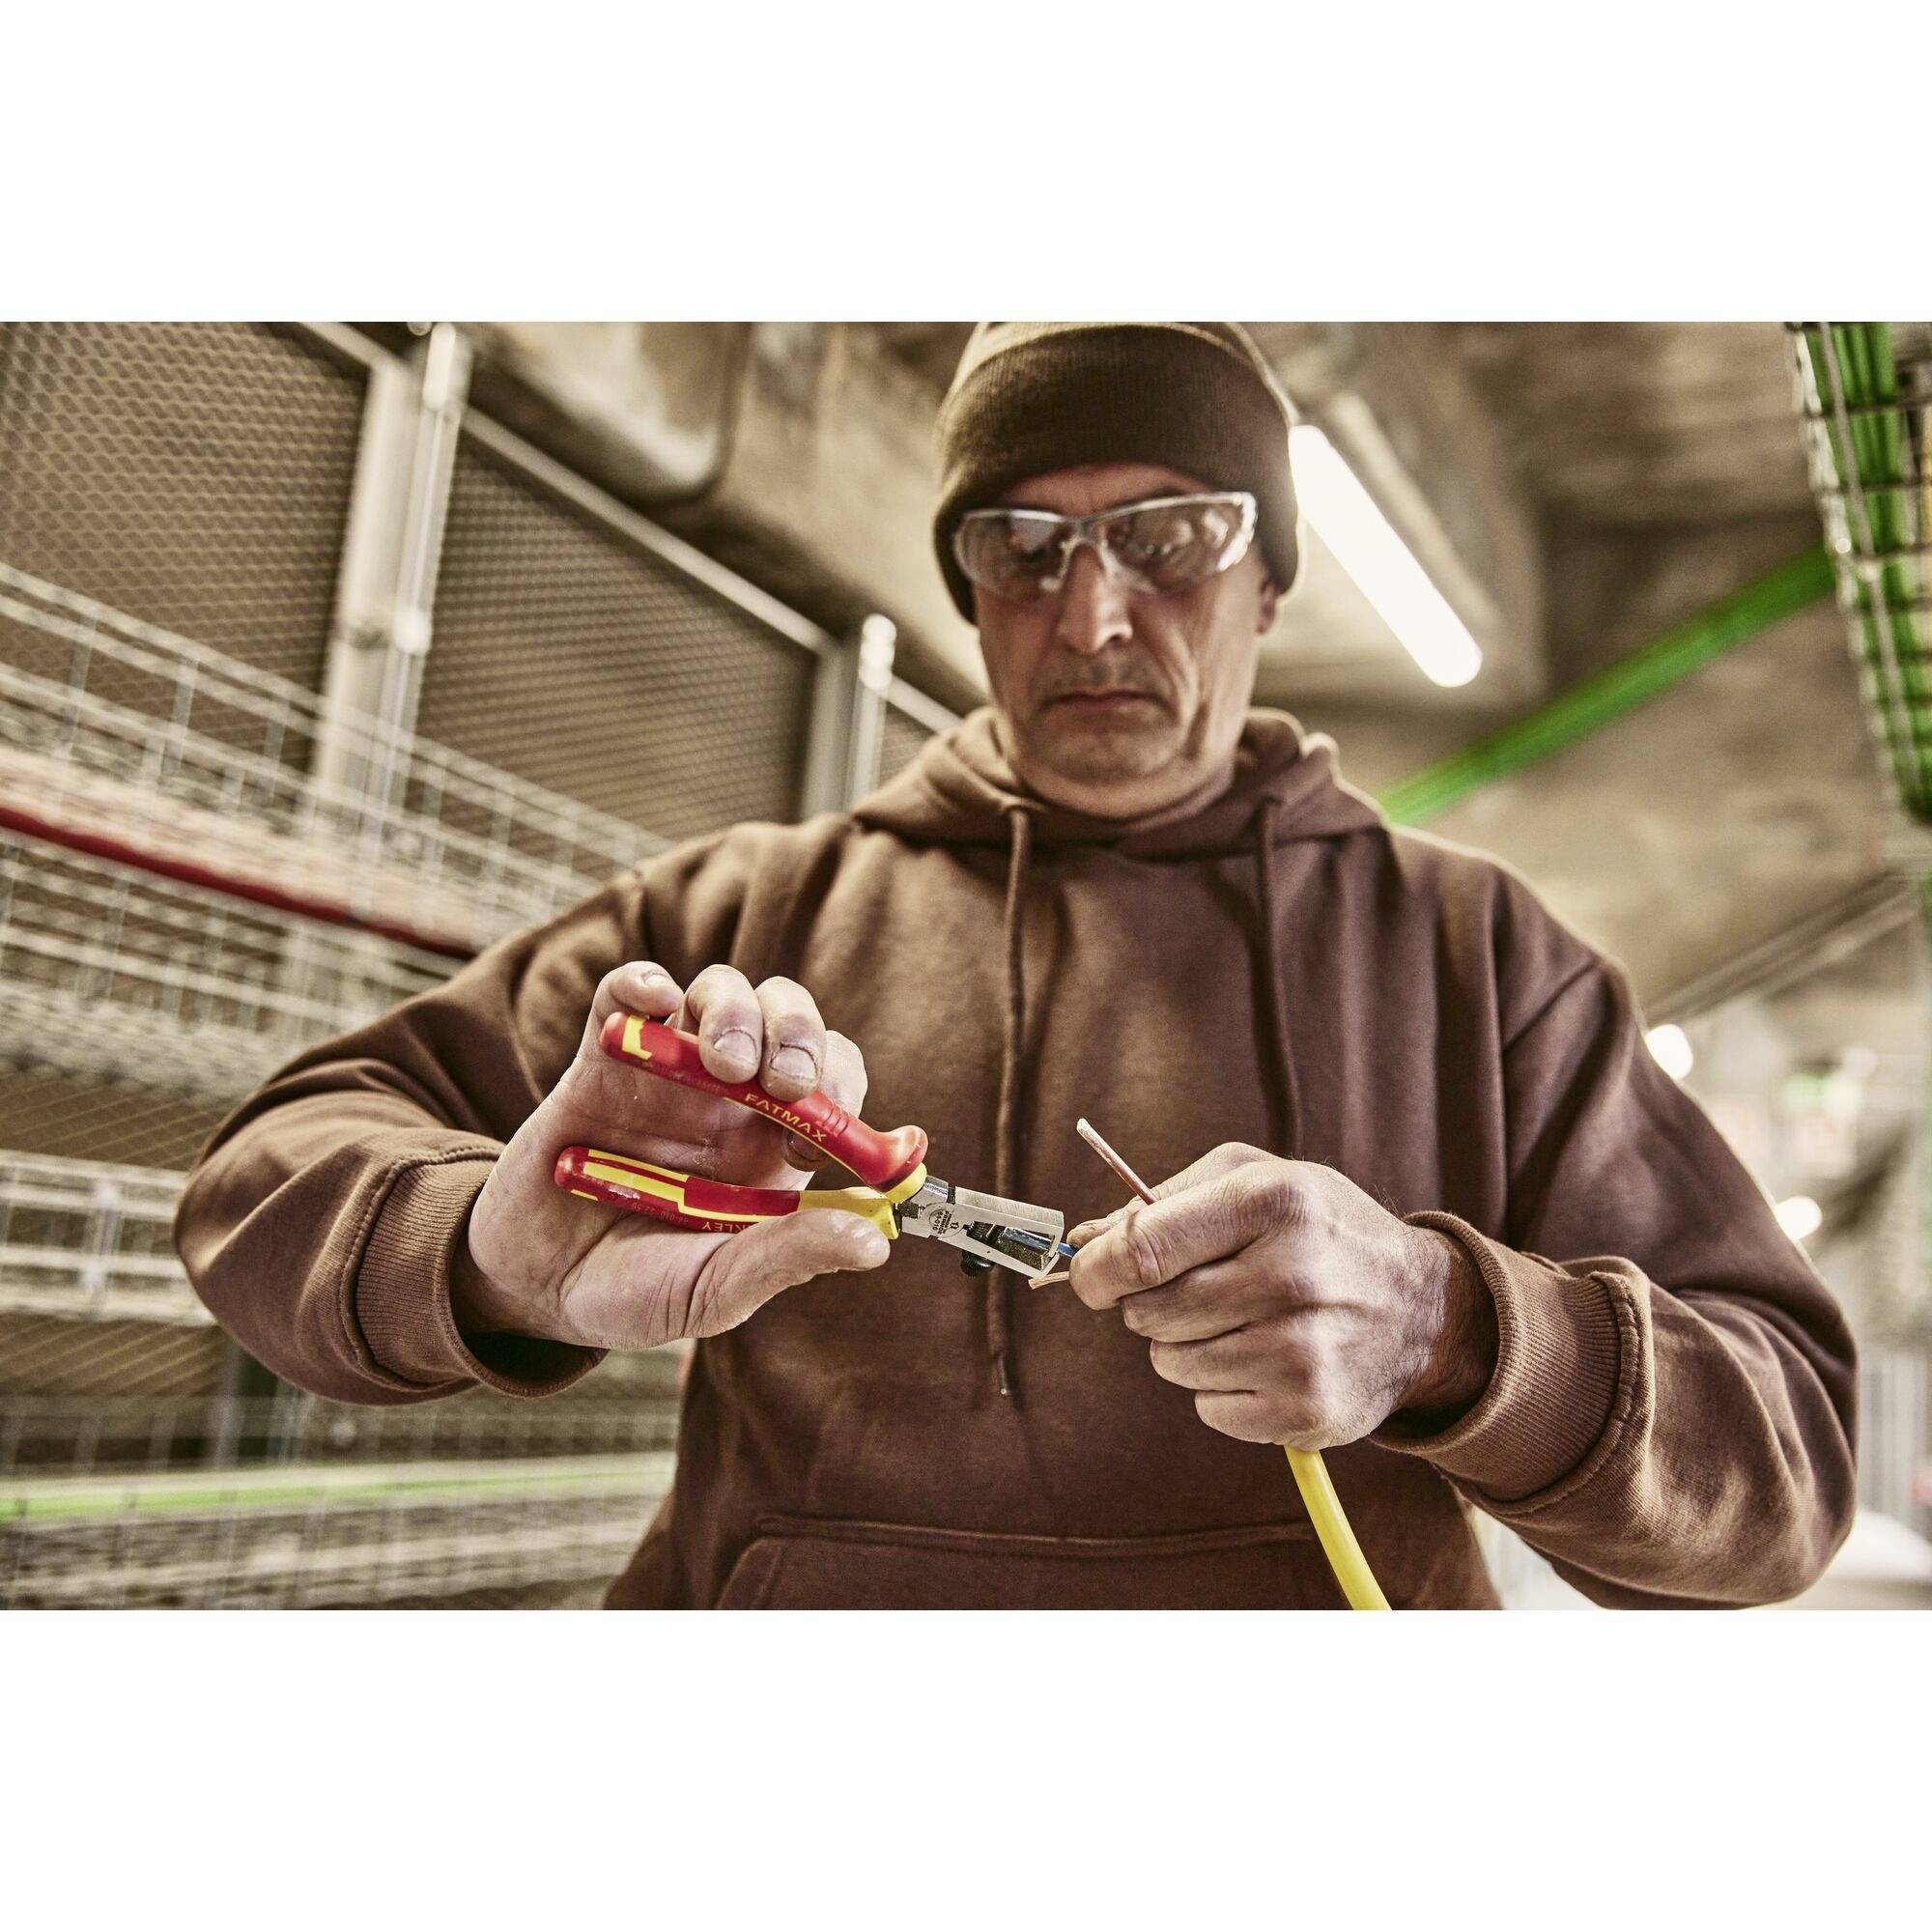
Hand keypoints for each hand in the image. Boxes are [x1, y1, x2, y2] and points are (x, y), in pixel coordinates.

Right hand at [458, 961, 887, 1350]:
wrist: (534, 1288)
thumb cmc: (636, 1290)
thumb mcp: (714, 1289)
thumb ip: (787, 1258)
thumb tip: (876, 1243)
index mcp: (774, 1145)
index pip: (835, 1080)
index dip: (843, 1089)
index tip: (820, 1136)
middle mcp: (732, 1097)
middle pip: (790, 1018)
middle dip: (800, 1033)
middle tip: (785, 1081)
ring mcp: (668, 1070)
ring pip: (722, 992)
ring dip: (736, 1010)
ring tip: (723, 1062)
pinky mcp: (603, 1056)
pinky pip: (628, 993)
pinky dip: (644, 983)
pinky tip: (655, 1003)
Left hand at [1067, 1143, 1495, 1448]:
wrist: (1421, 1308)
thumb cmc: (1318, 1231)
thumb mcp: (1255, 1181)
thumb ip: (1165, 1200)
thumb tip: (1083, 1238)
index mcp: (1274, 1202)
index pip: (1143, 1247)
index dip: (1095, 1269)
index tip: (1088, 1276)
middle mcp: (1293, 1275)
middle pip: (1150, 1310)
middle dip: (1147, 1304)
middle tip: (1189, 1293)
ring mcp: (1304, 1350)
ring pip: (1172, 1362)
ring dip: (1185, 1345)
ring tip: (1240, 1322)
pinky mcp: (1309, 1410)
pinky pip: (1208, 1408)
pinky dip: (1219, 1389)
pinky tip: (1265, 1359)